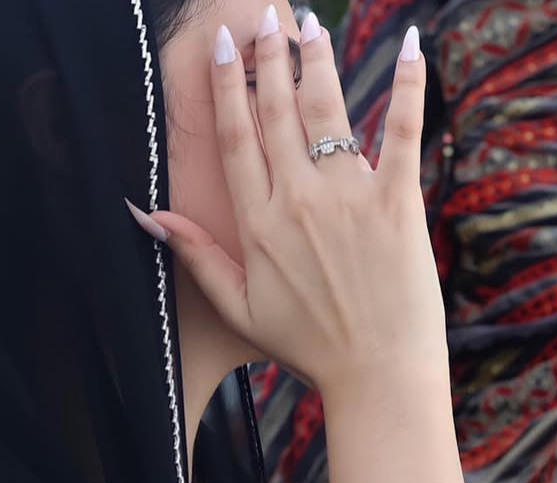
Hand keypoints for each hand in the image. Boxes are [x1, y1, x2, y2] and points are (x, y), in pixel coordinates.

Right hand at [149, 11, 447, 399]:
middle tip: (269, 18)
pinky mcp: (399, 201)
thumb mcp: (239, 308)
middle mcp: (299, 199)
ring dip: (318, 58)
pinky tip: (411, 45)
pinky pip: (404, 128)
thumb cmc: (308, 347)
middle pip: (278, 111)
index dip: (231, 84)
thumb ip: (196, 255)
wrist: (375, 373)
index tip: (226, 46)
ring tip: (311, 25)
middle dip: (271, 56)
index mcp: (259, 223)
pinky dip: (410, 82)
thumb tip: (145, 216)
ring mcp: (350, 197)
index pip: (238, 136)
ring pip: (329, 108)